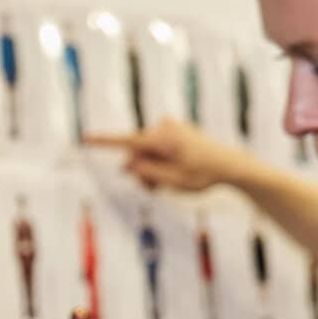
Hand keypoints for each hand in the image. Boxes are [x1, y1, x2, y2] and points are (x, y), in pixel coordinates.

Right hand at [83, 117, 244, 193]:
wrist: (232, 164)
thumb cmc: (204, 174)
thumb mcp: (172, 181)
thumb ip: (146, 173)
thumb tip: (127, 164)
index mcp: (162, 140)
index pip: (126, 142)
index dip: (104, 142)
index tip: (84, 138)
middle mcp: (164, 128)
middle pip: (137, 152)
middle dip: (140, 170)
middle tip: (153, 191)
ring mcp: (171, 127)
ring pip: (147, 150)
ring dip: (150, 167)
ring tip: (166, 184)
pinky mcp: (176, 130)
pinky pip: (158, 146)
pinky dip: (159, 159)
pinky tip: (174, 171)